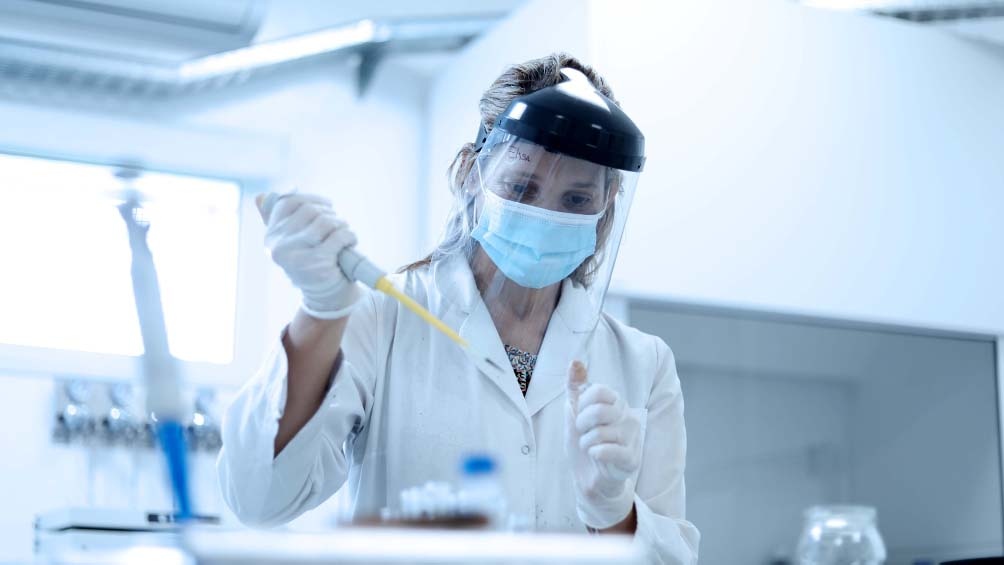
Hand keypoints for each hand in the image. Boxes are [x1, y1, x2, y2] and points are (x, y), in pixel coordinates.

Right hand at [256, 192, 360, 318]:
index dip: (312, 200)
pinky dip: (349, 236)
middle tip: (338, 225)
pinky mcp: (318, 264)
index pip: (289, 202)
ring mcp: (298, 256)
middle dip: (330, 214)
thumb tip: (262, 196)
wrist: (324, 297)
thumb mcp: (290, 242)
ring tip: (343, 233)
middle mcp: (279, 245)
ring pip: (325, 222)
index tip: (326, 207)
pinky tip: (349, 242)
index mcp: (272, 236)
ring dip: (341, 224)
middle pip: (310, 210)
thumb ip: (277, 220)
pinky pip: (339, 236)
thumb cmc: (311, 263)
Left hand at [566, 361, 641, 528]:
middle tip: (584, 433)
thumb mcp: (574, 413)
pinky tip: (597, 456)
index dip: (582, 404)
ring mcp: (632, 438)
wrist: (588, 478)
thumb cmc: (585, 442)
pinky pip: (608, 450)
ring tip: (591, 447)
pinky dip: (595, 453)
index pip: (597, 390)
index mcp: (616, 403)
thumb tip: (575, 361)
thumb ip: (575, 387)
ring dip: (587, 442)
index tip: (580, 415)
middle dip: (582, 424)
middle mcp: (628, 416)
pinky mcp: (632, 459)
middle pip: (598, 410)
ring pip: (600, 432)